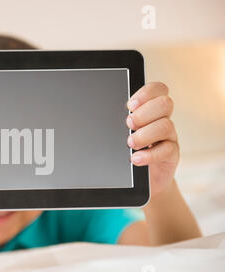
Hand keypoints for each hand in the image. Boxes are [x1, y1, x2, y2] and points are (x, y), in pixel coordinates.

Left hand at [126, 82, 178, 196]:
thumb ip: (118, 123)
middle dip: (144, 113)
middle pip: (164, 104)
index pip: (157, 89)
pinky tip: (136, 158)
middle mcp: (161, 120)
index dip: (146, 93)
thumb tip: (103, 115)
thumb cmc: (125, 152)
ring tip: (130, 143)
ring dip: (145, 134)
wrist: (137, 179)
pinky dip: (149, 154)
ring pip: (166, 125)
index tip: (130, 106)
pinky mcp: (170, 156)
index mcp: (149, 110)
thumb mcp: (120, 134)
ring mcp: (168, 137)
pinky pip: (167, 150)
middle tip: (128, 125)